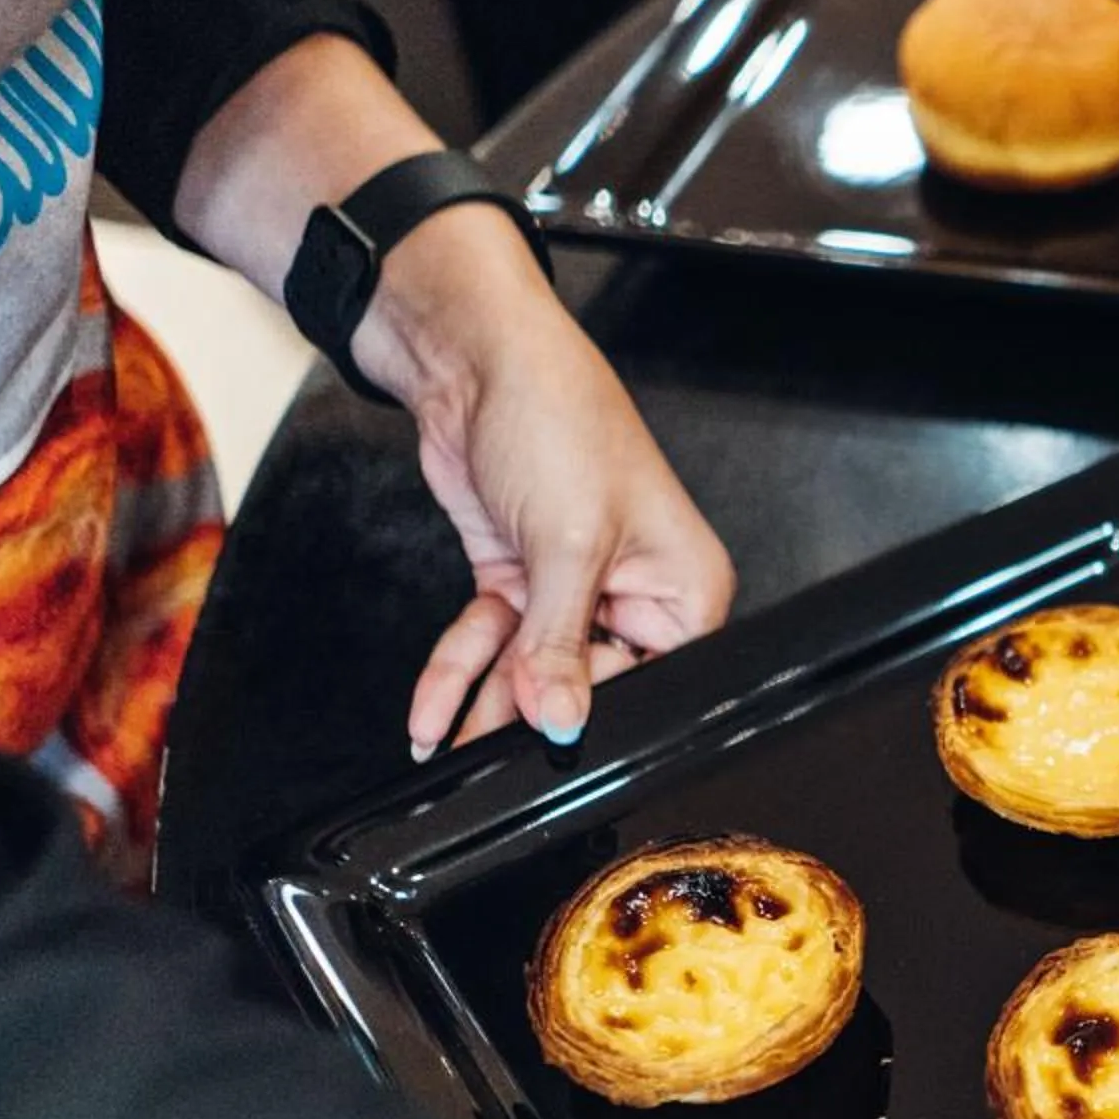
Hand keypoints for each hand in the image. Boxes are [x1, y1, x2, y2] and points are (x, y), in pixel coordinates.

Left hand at [364, 210, 734, 755]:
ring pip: (531, 668)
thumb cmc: (560, 419)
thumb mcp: (569, 547)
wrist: (475, 362)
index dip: (601, 711)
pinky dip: (460, 672)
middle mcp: (636, 591)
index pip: (655, 681)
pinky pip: (494, 642)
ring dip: (484, 704)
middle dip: (530, 713)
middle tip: (486, 755)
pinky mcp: (521, 578)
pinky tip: (434, 709)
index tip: (551, 742)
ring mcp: (574, 586)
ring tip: (447, 740)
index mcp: (683, 587)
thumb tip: (564, 721)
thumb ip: (562, 645)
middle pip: (587, 681)